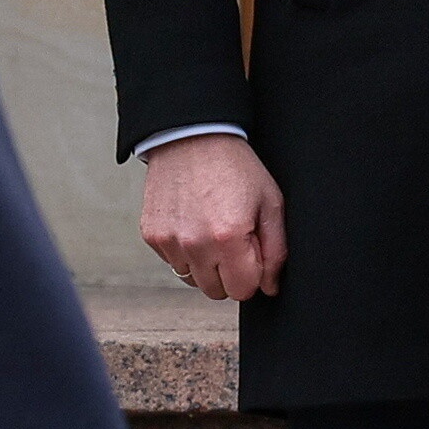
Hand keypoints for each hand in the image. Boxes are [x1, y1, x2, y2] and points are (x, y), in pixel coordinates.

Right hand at [140, 133, 286, 303]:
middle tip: (233, 240)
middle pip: (217, 292)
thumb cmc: (234, 166)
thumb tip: (270, 286)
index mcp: (229, 237)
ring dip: (205, 264)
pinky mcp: (152, 236)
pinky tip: (193, 223)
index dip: (253, 273)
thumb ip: (276, 250)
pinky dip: (185, 251)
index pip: (244, 290)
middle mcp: (196, 244)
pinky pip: (173, 262)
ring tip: (212, 230)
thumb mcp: (270, 202)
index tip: (251, 251)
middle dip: (229, 273)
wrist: (193, 137)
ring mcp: (170, 241)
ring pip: (193, 280)